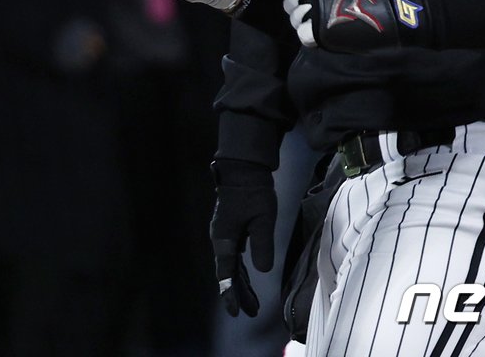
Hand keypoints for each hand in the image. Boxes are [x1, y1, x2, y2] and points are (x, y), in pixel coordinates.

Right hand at [211, 160, 275, 316]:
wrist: (242, 170)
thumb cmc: (253, 193)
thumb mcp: (263, 219)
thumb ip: (262, 245)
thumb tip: (262, 271)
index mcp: (225, 239)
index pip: (226, 274)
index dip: (231, 294)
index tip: (235, 312)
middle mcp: (221, 240)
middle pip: (228, 273)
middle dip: (239, 294)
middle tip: (251, 313)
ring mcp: (225, 235)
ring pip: (232, 266)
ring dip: (242, 284)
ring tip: (253, 304)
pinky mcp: (231, 230)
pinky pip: (235, 257)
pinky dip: (242, 271)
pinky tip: (248, 278)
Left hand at [271, 0, 416, 52]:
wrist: (391, 13)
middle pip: (289, 2)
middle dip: (299, 7)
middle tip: (318, 10)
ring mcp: (316, 12)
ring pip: (295, 19)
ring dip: (305, 22)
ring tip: (323, 21)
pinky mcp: (320, 32)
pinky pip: (303, 35)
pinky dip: (310, 36)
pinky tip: (322, 33)